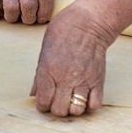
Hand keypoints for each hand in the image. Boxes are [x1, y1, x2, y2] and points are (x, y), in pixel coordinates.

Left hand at [30, 2, 116, 116]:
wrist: (88, 22)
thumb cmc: (64, 31)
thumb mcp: (44, 50)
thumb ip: (39, 74)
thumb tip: (33, 93)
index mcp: (48, 70)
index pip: (43, 101)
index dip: (42, 104)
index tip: (45, 100)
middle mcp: (65, 78)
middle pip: (59, 110)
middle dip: (56, 109)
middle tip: (57, 100)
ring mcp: (83, 80)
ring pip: (76, 111)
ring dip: (72, 108)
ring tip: (71, 99)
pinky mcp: (98, 80)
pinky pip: (94, 104)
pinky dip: (89, 105)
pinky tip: (84, 96)